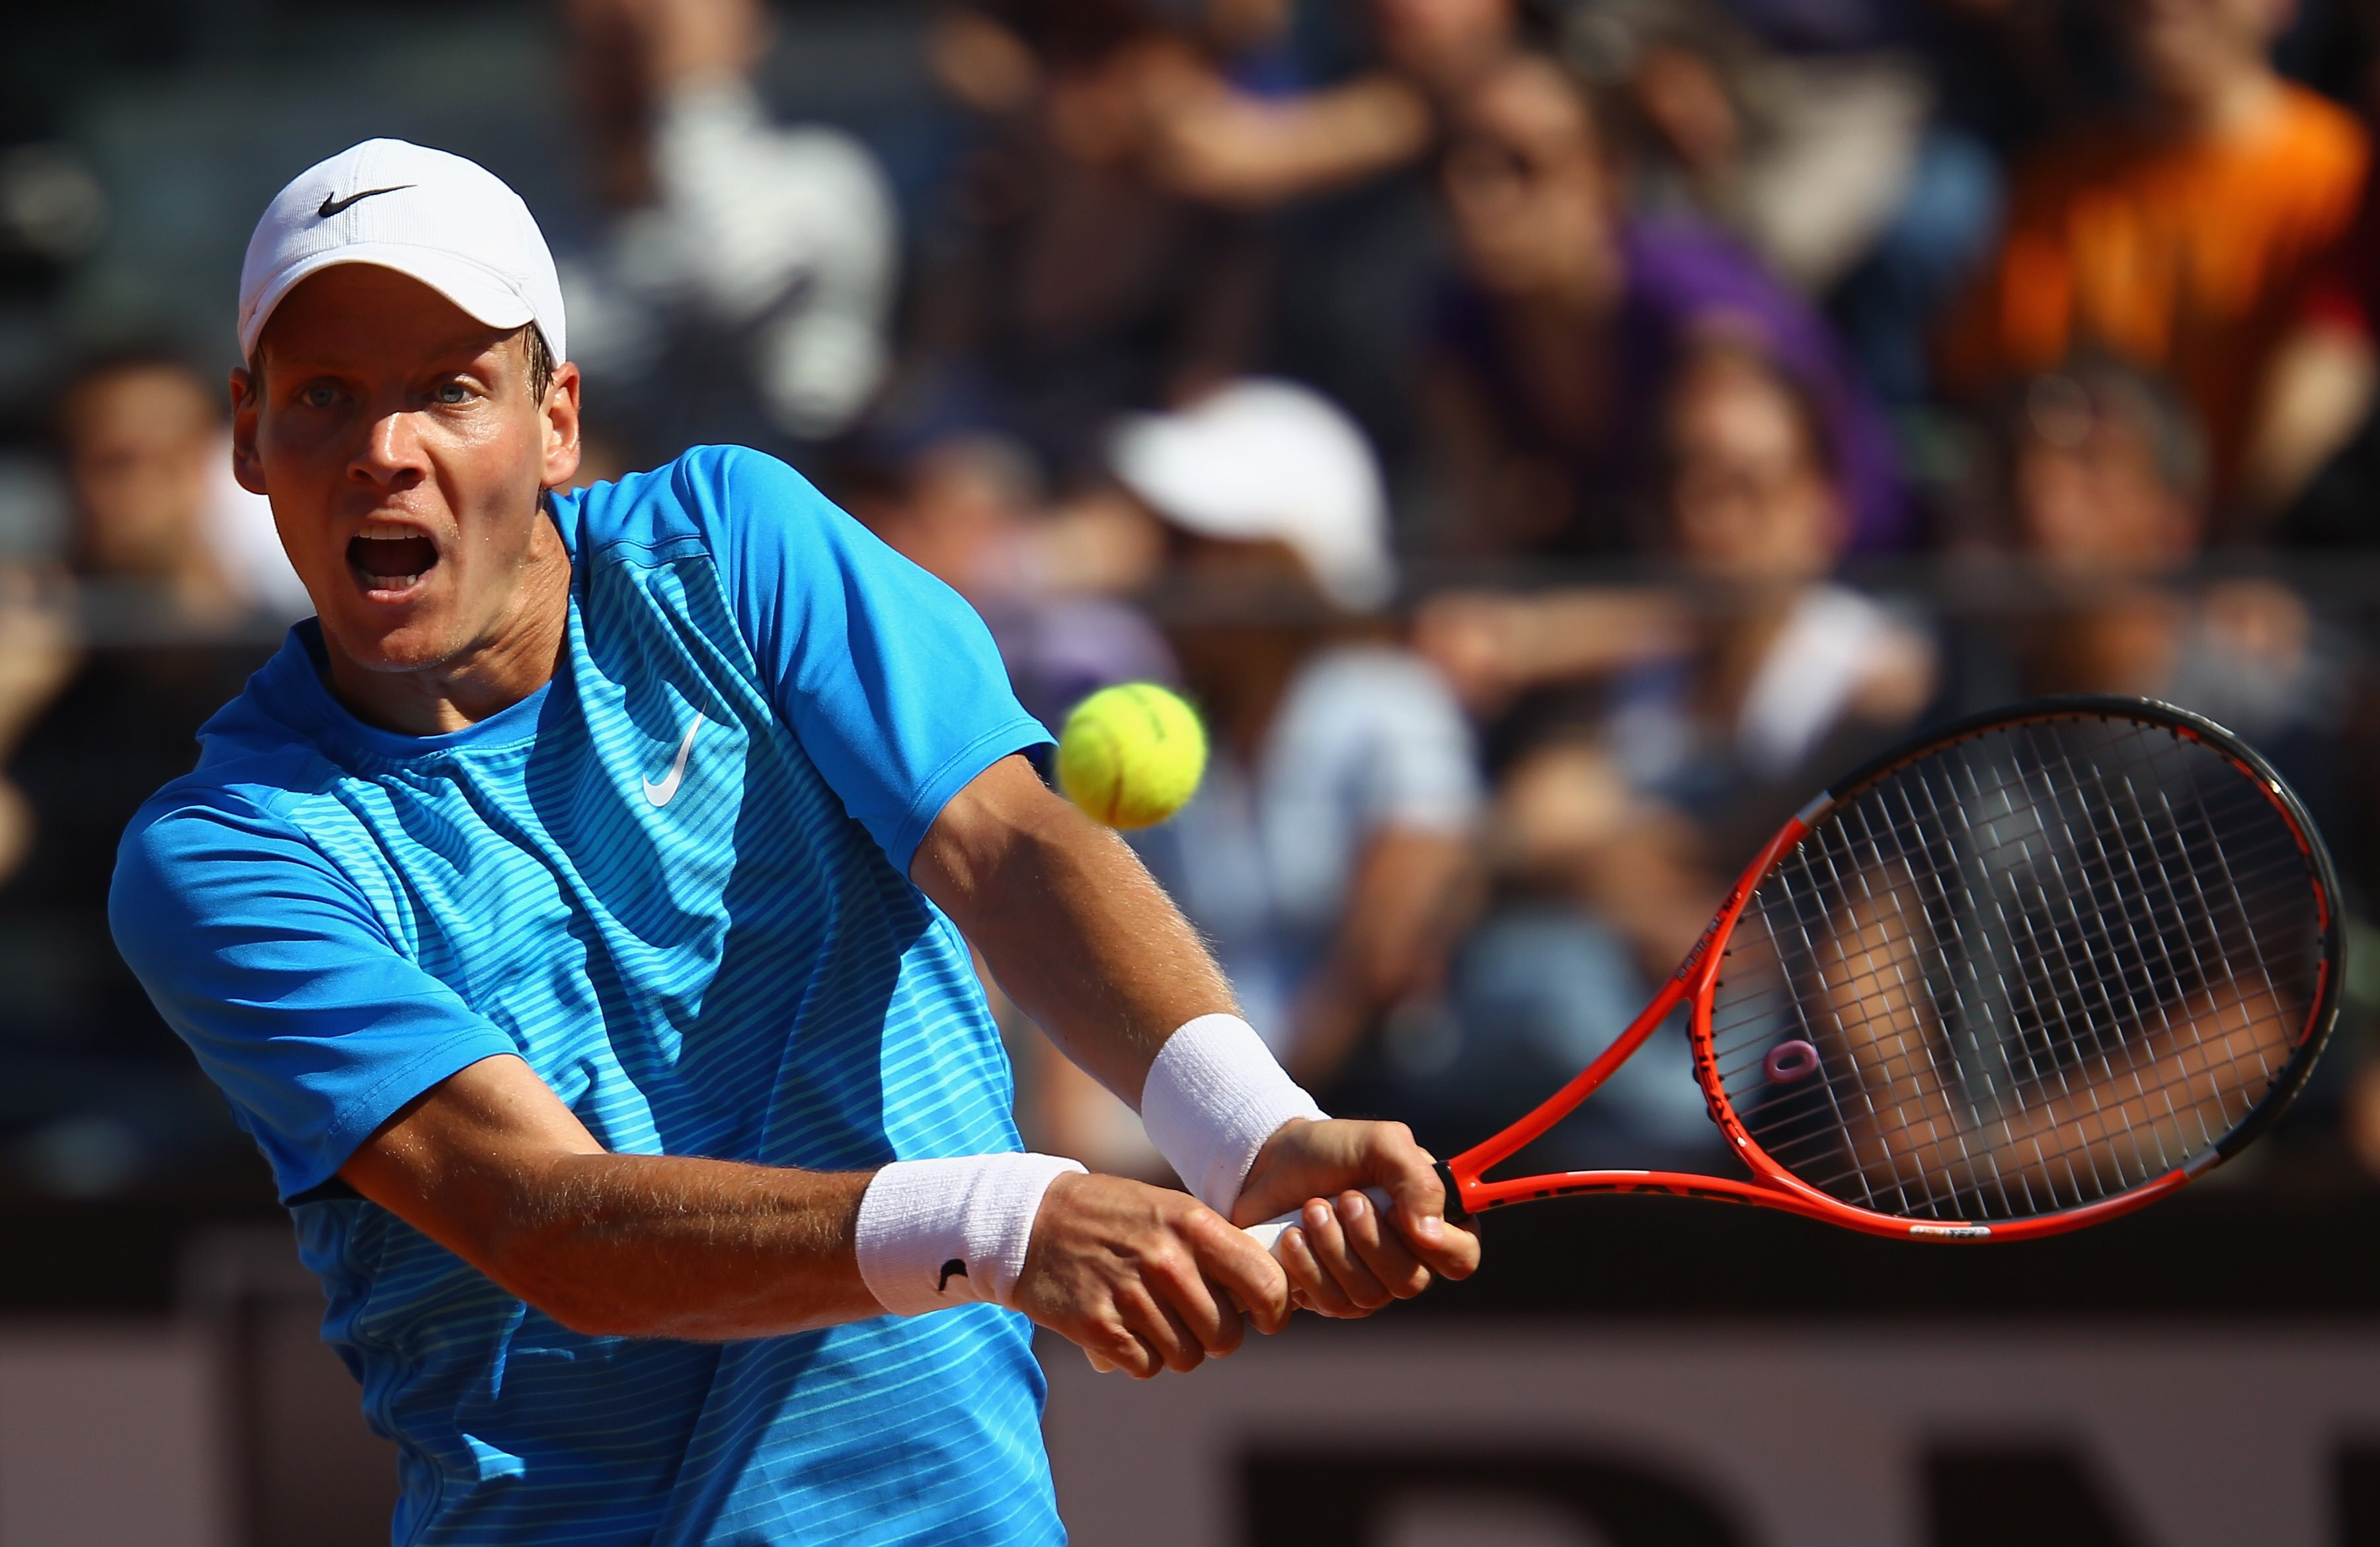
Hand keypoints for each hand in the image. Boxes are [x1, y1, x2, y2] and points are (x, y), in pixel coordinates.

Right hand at [1014, 1172, 1291, 1378]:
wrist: (1033, 1221)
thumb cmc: (1114, 1217)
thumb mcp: (1170, 1211)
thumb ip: (1215, 1248)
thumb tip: (1264, 1296)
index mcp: (1193, 1225)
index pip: (1265, 1284)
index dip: (1273, 1311)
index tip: (1264, 1319)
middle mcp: (1167, 1260)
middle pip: (1225, 1337)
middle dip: (1214, 1336)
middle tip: (1193, 1319)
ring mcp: (1131, 1295)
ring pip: (1186, 1358)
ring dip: (1175, 1348)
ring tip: (1153, 1320)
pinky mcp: (1099, 1326)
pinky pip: (1146, 1366)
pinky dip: (1139, 1356)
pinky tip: (1125, 1328)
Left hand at [1233, 1119, 1480, 1317]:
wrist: (1269, 1163)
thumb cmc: (1332, 1150)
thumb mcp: (1380, 1143)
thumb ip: (1417, 1179)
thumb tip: (1430, 1233)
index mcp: (1432, 1220)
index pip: (1461, 1258)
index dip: (1435, 1245)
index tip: (1394, 1211)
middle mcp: (1407, 1259)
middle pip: (1410, 1283)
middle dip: (1369, 1239)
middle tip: (1345, 1199)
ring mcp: (1369, 1283)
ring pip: (1369, 1296)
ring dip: (1334, 1247)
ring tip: (1312, 1209)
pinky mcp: (1330, 1297)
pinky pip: (1331, 1305)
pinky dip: (1309, 1267)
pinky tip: (1292, 1237)